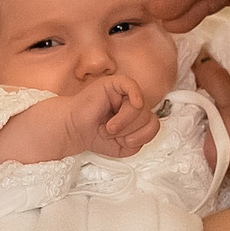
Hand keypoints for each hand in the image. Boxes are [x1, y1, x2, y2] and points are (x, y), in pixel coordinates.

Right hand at [0, 76, 155, 164]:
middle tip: (110, 133)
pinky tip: (124, 109)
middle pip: (148, 116)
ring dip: (123, 124)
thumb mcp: (127, 147)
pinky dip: (132, 100)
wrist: (74, 132)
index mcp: (137, 115)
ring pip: (140, 108)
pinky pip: (132, 87)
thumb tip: (148, 116)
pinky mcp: (113, 83)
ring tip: (107, 127)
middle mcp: (132, 101)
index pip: (154, 124)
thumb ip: (143, 137)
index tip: (125, 142)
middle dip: (130, 131)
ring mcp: (123, 91)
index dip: (142, 137)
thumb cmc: (97, 136)